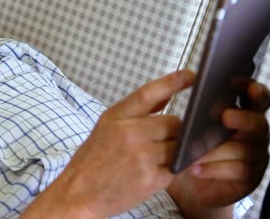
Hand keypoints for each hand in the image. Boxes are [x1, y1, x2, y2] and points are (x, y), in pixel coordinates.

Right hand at [23, 70, 194, 217]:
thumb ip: (135, 112)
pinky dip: (173, 168)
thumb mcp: (106, 127)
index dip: (173, 81)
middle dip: (175, 130)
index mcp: (116, 117)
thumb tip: (166, 96)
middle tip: (163, 141)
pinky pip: (177, 167)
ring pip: (179, 145)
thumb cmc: (92, 161)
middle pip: (174, 122)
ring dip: (176, 150)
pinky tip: (158, 171)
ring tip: (159, 157)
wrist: (78, 194)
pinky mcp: (152, 179)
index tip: (191, 76)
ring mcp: (142, 156)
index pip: (150, 92)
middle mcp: (130, 133)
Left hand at [167, 81, 269, 218]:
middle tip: (225, 117)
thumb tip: (198, 97)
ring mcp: (256, 156)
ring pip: (244, 149)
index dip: (256, 91)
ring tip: (194, 151)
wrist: (188, 185)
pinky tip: (196, 168)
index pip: (258, 98)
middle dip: (243, 118)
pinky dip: (215, 169)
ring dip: (217, 150)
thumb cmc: (191, 149)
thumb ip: (199, 112)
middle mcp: (255, 134)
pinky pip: (239, 170)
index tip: (246, 86)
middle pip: (259, 123)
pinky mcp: (251, 178)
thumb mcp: (191, 128)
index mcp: (244, 114)